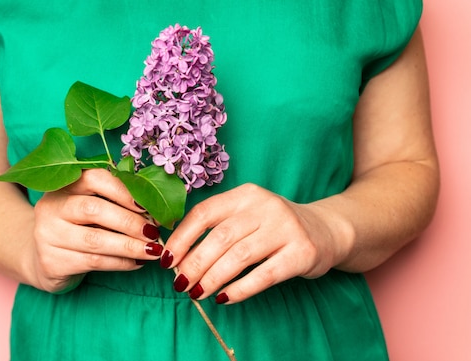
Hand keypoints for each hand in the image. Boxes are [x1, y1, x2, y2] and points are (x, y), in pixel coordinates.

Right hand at [27, 169, 162, 292]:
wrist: (41, 257)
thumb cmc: (76, 226)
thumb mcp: (89, 206)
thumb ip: (114, 201)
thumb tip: (155, 208)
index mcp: (64, 185)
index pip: (95, 179)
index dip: (123, 191)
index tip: (147, 205)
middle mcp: (51, 206)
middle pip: (94, 209)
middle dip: (130, 221)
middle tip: (154, 232)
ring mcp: (48, 235)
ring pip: (96, 240)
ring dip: (130, 246)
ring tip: (153, 250)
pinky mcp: (52, 262)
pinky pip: (93, 262)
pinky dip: (120, 262)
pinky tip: (137, 262)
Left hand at [161, 183, 350, 303]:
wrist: (326, 230)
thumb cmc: (274, 226)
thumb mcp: (248, 214)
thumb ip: (218, 227)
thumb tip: (177, 255)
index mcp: (245, 194)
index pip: (205, 213)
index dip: (182, 237)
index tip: (166, 259)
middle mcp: (266, 206)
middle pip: (220, 237)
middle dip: (194, 263)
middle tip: (180, 283)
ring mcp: (286, 228)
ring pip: (239, 256)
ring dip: (213, 278)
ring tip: (197, 293)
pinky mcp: (302, 252)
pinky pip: (264, 275)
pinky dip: (240, 289)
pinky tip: (224, 298)